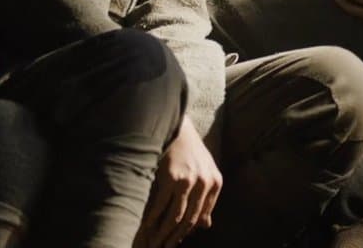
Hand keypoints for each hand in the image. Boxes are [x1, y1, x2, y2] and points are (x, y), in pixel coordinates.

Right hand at [135, 116, 221, 247]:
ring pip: (175, 216)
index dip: (187, 232)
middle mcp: (205, 183)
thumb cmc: (190, 150)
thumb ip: (206, 197)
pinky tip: (146, 227)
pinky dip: (153, 218)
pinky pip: (161, 204)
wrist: (177, 127)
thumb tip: (206, 225)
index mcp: (216, 183)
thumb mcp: (205, 172)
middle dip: (174, 237)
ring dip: (163, 233)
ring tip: (153, 243)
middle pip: (189, 219)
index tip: (176, 241)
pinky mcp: (173, 177)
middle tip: (163, 247)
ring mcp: (189, 180)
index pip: (201, 216)